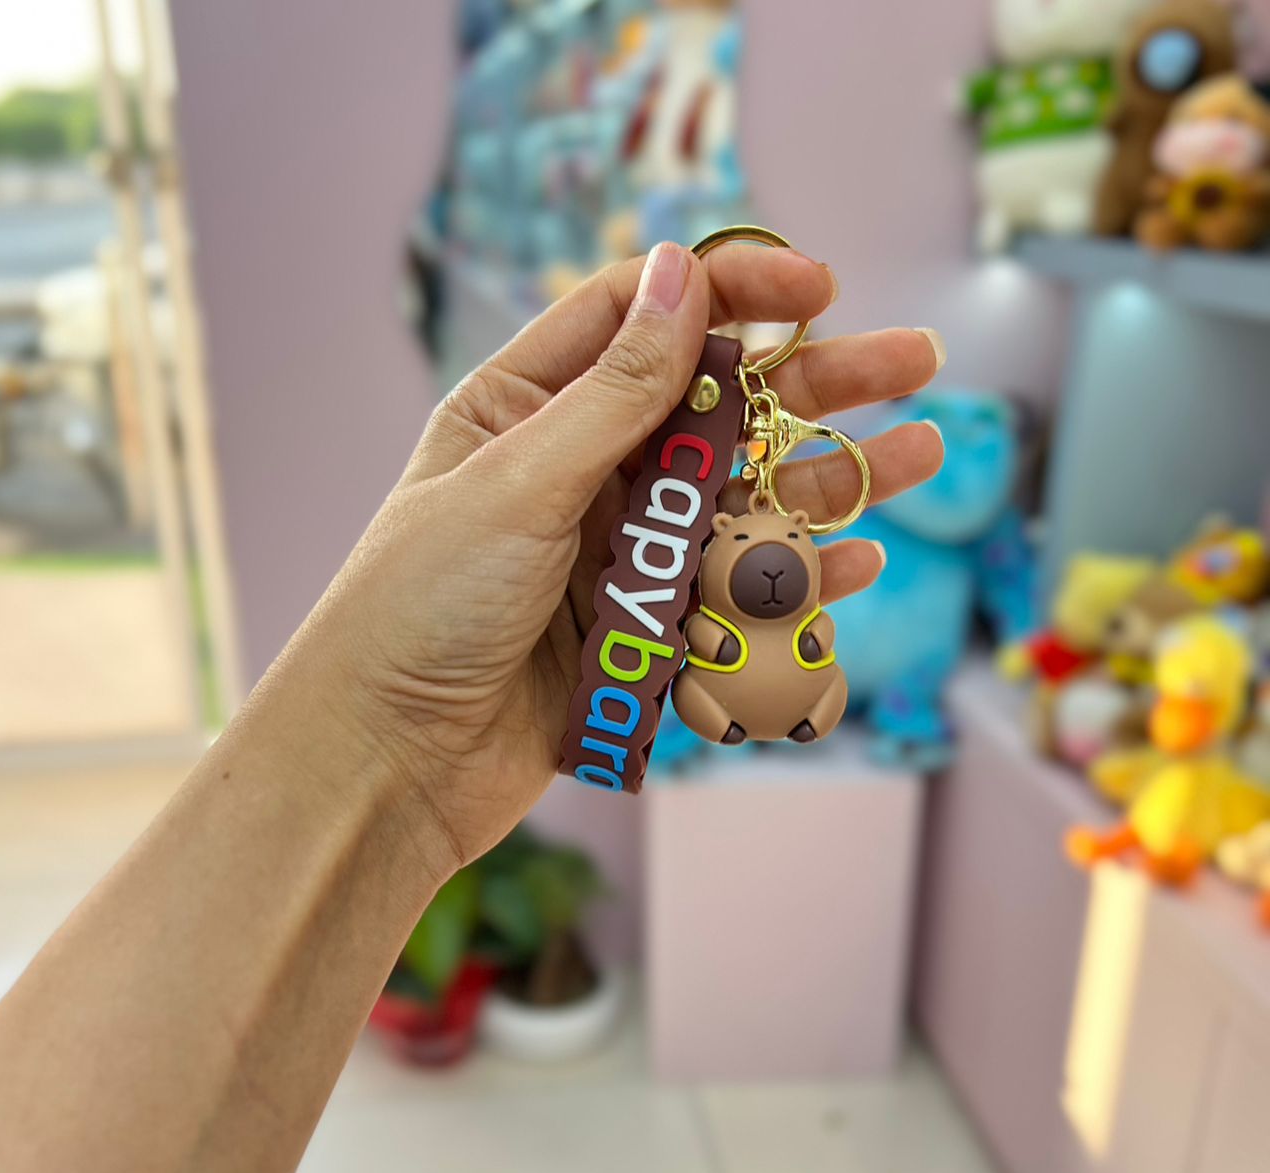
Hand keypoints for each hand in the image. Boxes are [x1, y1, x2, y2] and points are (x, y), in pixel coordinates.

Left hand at [299, 243, 944, 864]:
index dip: (731, 291)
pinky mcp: (641, 628)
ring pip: (740, 504)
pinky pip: (731, 592)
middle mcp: (580, 471)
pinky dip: (789, 579)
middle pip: (716, 411)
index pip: (643, 319)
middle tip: (912, 362)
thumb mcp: (518, 482)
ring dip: (828, 482)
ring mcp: (616, 553)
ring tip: (920, 454)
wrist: (389, 762)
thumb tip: (681, 272)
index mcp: (528, 409)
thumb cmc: (420, 606)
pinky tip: (855, 561)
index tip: (816, 287)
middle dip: (815, 386)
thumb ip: (613, 392)